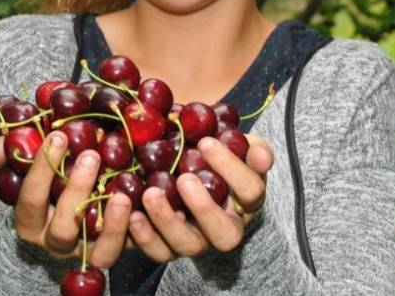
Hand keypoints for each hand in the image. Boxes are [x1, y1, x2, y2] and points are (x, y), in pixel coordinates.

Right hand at [0, 131, 132, 267]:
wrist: (83, 178)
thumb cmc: (46, 171)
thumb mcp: (17, 160)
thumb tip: (0, 145)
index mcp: (31, 221)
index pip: (31, 201)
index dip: (42, 171)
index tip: (59, 136)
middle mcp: (59, 241)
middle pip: (65, 229)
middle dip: (76, 192)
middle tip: (92, 156)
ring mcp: (91, 248)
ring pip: (100, 251)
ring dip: (111, 225)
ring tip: (121, 194)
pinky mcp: (120, 246)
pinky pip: (131, 248)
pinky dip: (137, 231)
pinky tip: (143, 204)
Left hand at [127, 134, 273, 260]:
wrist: (186, 166)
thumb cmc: (213, 153)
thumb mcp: (234, 144)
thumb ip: (249, 146)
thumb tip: (260, 154)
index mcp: (246, 201)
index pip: (250, 191)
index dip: (232, 169)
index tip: (207, 142)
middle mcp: (226, 227)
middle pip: (225, 233)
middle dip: (205, 208)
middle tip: (185, 179)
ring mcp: (197, 241)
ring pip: (189, 245)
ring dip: (169, 221)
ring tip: (151, 193)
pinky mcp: (168, 247)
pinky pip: (158, 251)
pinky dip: (144, 236)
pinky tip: (133, 214)